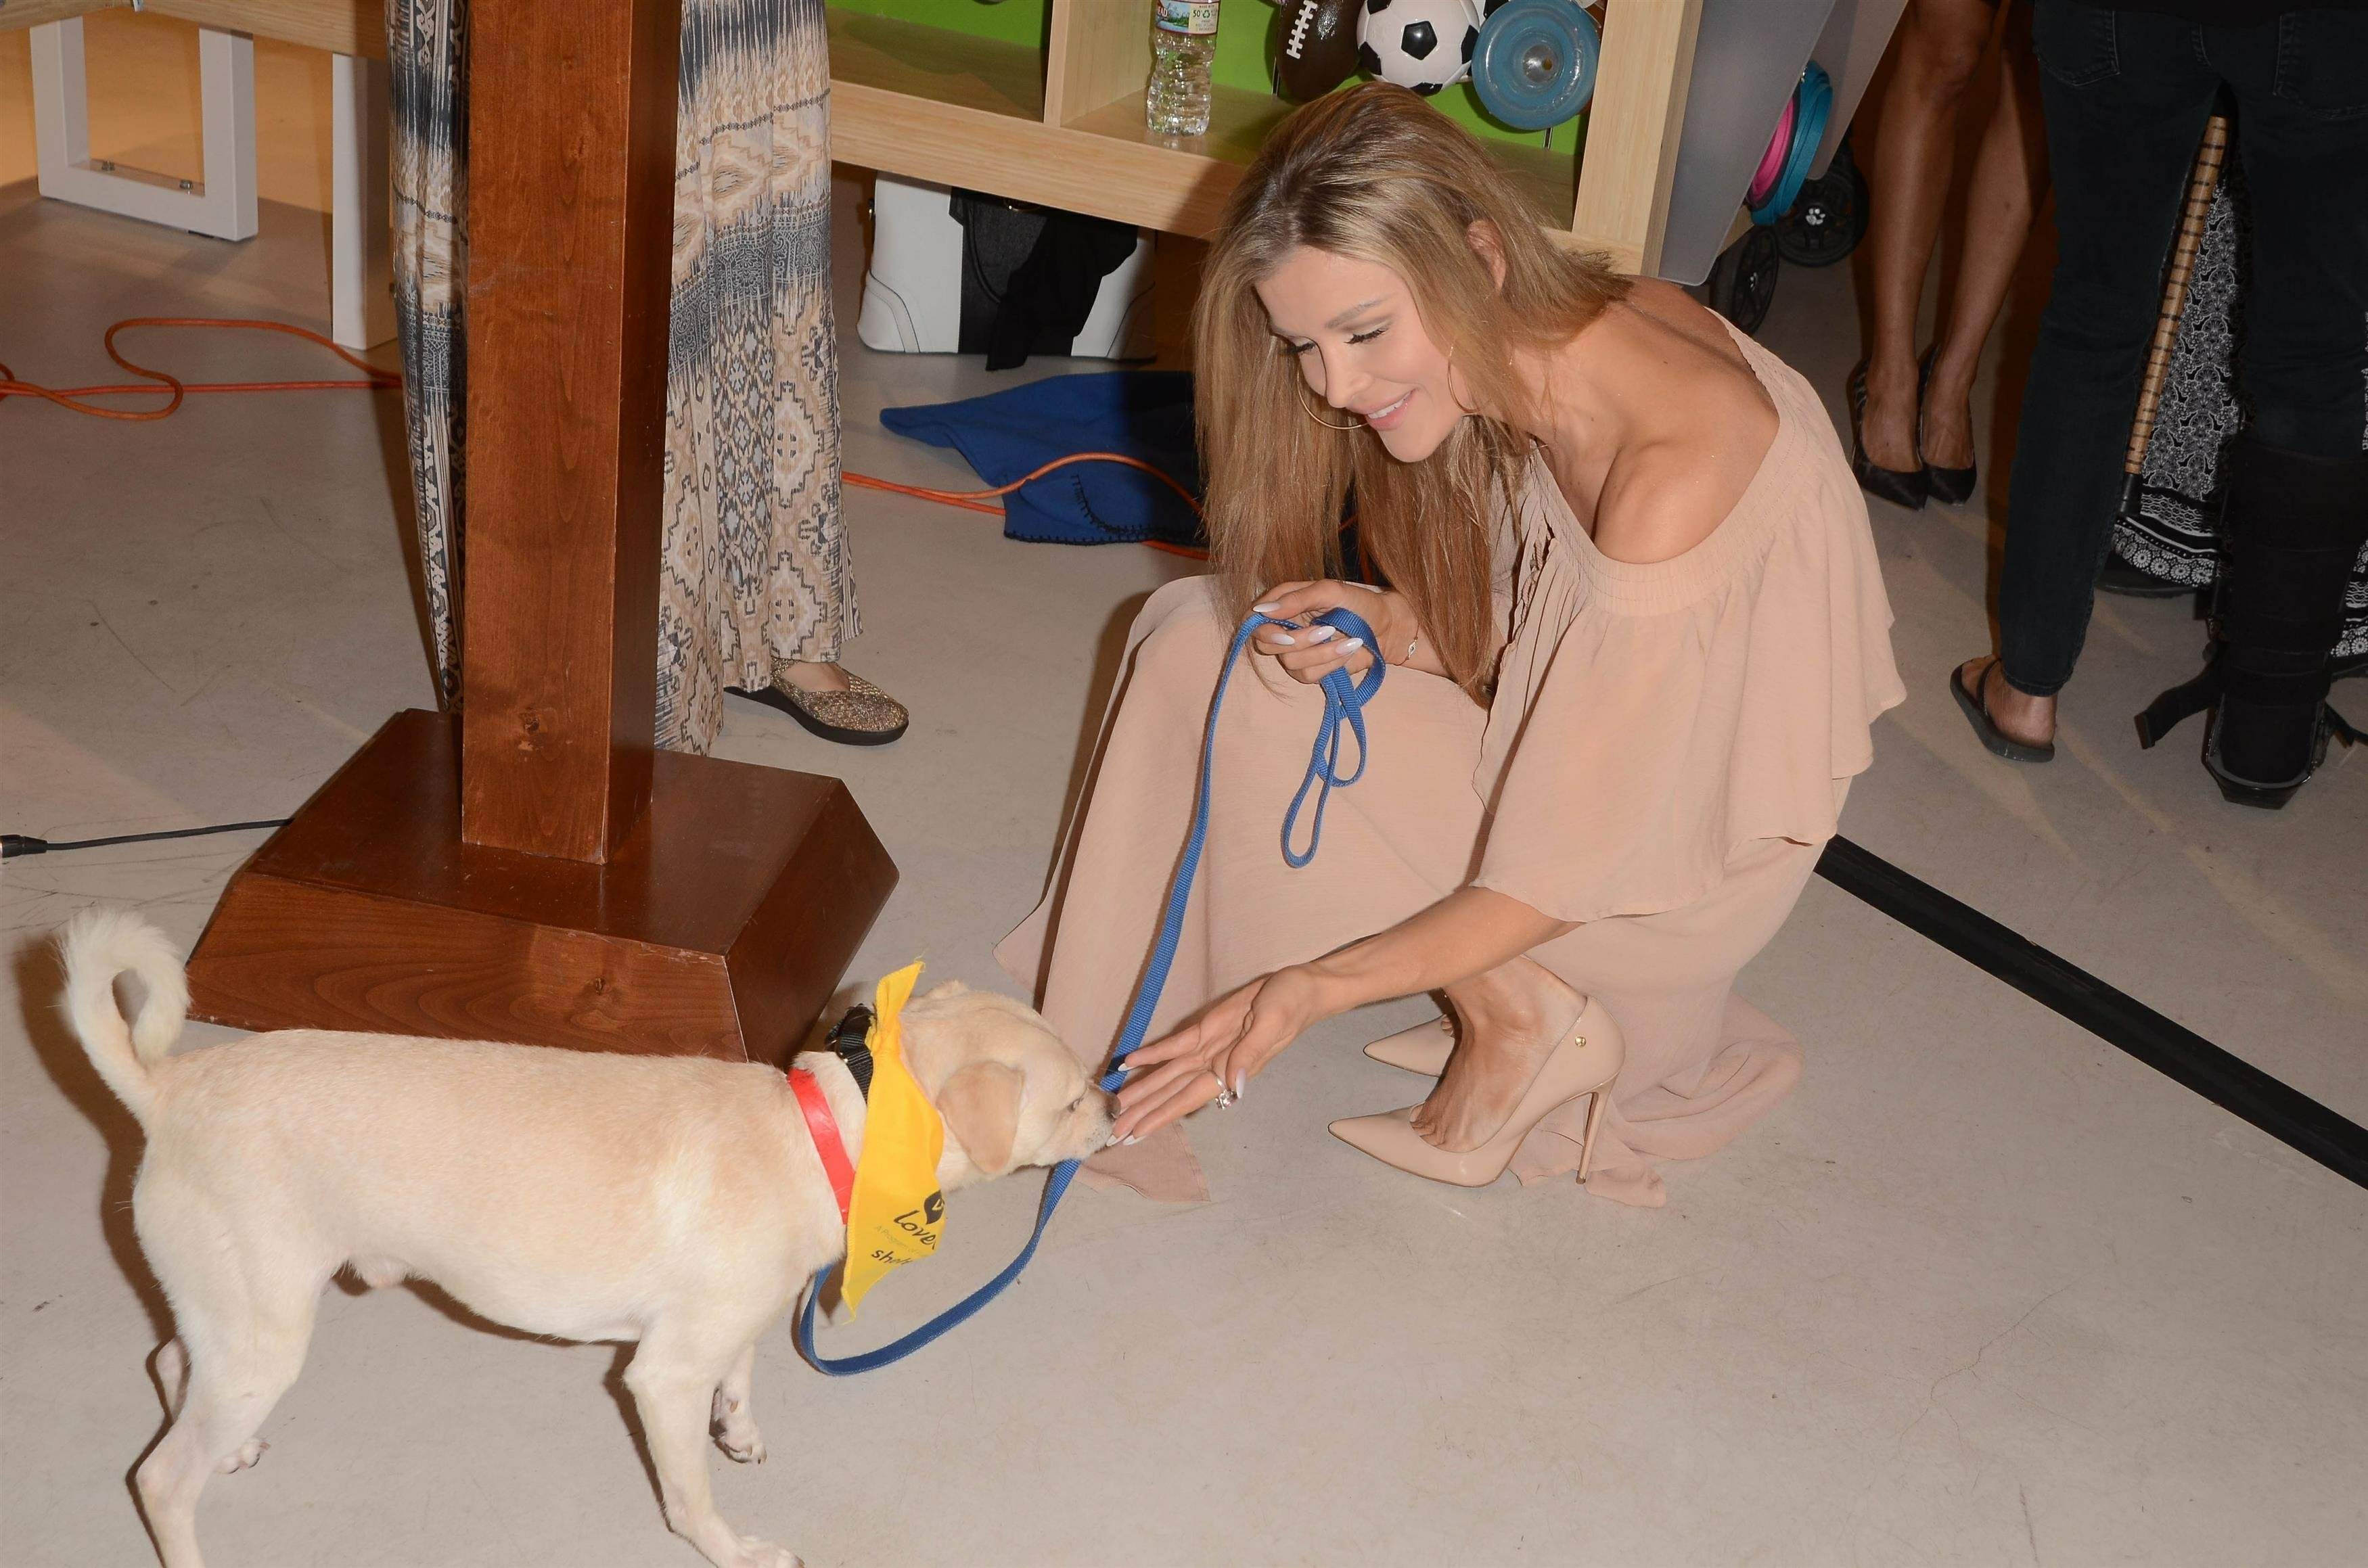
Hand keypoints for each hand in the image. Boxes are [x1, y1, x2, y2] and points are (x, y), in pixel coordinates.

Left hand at [1109, 967, 1331, 1142]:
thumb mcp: (1272, 1026)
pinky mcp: (1206, 1028)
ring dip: (1142, 1090)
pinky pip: (1173, 1045)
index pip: (1187, 1099)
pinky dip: (1151, 1055)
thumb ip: (1251, 1056)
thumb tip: (1235, 1088)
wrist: (1301, 987)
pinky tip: (1129, 1063)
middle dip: (1143, 1113)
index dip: (1161, 1117)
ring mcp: (1208, 1048)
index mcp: (1230, 1071)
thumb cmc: (1292, 1006)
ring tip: (1116, 1106)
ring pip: (1167, 1074)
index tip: (1136, 1136)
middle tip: (1114, 1132)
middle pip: (1171, 1093)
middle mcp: (1214, 1065)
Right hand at [1247, 580, 1411, 685]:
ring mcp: (1296, 652)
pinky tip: (1346, 650)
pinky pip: (1308, 675)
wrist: (1386, 627)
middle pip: (1265, 645)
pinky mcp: (1311, 670)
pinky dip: (1331, 664)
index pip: (1252, 619)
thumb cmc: (1359, 603)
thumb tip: (1262, 610)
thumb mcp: (1329, 591)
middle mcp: (1284, 628)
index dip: (1261, 629)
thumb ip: (1296, 599)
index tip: (1284, 633)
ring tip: (1346, 639)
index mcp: (1284, 603)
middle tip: (1324, 631)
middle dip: (1296, 643)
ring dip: (1322, 653)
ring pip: (1290, 663)